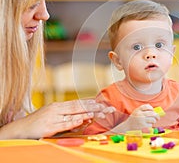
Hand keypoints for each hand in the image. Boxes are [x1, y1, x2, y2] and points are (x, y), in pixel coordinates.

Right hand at [0, 99, 114, 138]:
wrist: (20, 129)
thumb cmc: (38, 123)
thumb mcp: (52, 116)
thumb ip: (66, 115)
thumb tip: (82, 116)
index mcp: (58, 106)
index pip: (77, 103)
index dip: (90, 102)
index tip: (102, 103)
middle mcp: (56, 109)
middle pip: (77, 106)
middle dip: (92, 106)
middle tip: (105, 107)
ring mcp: (52, 117)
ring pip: (72, 113)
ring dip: (86, 112)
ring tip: (98, 111)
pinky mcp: (48, 127)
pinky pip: (63, 124)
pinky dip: (73, 121)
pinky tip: (81, 119)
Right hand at [124, 104, 158, 130]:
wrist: (127, 127)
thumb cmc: (134, 120)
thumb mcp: (136, 112)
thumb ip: (143, 110)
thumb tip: (154, 111)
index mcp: (138, 110)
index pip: (147, 106)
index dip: (151, 108)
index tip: (153, 111)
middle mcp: (140, 114)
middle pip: (152, 113)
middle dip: (157, 116)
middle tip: (157, 118)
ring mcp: (142, 121)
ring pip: (153, 120)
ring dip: (153, 121)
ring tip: (150, 122)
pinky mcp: (143, 127)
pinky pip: (150, 125)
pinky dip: (150, 126)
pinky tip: (146, 126)